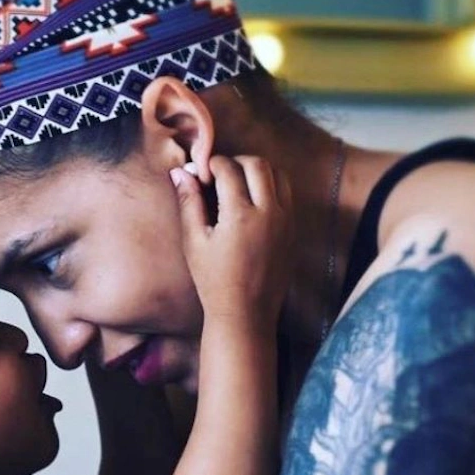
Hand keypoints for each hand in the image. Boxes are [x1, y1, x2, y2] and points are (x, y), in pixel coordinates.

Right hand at [171, 155, 292, 329]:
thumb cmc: (213, 280)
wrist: (246, 313)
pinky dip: (270, 187)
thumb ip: (189, 202)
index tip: (202, 173)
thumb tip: (180, 171)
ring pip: (278, 174)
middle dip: (235, 161)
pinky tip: (251, 202)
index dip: (212, 164)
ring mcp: (286, 221)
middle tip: (219, 175)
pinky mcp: (293, 229)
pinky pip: (287, 194)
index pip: (229, 168)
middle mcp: (269, 213)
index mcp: (240, 215)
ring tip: (237, 185)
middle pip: (257, 164)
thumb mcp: (194, 241)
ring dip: (257, 171)